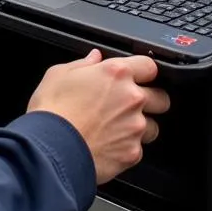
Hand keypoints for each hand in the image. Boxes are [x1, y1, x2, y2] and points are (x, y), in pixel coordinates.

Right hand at [27, 50, 169, 184]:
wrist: (50, 149)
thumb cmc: (52, 111)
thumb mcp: (58, 74)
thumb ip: (82, 63)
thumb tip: (94, 58)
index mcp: (116, 73)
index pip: (150, 65)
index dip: (143, 71)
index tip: (137, 76)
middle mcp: (131, 98)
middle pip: (161, 98)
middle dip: (151, 101)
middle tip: (130, 105)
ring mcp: (134, 127)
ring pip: (153, 126)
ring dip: (140, 127)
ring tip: (118, 129)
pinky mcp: (132, 153)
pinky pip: (138, 149)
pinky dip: (127, 148)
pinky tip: (109, 146)